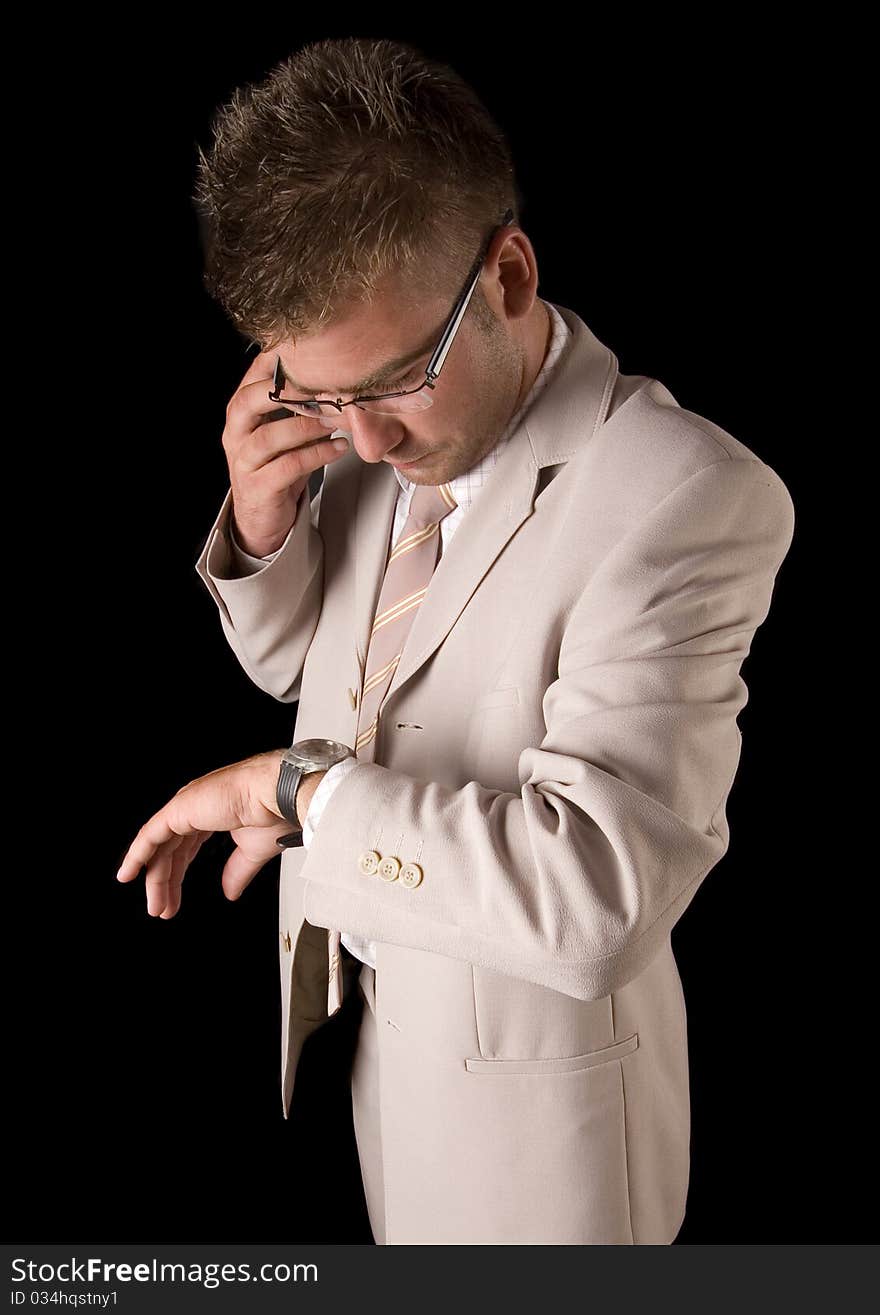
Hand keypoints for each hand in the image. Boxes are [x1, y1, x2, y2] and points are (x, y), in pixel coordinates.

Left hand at [116, 748, 296, 917]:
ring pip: (159, 847)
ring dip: (155, 878)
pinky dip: (137, 855)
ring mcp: (186, 807)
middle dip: (166, 882)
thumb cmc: (273, 812)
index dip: (178, 874)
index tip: (174, 899)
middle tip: (162, 908)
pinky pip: (150, 835)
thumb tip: (230, 891)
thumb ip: (237, 871)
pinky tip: (129, 873)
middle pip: (171, 850)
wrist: (278, 796)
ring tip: (155, 906)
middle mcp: (196, 807)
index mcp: (214, 812)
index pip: (186, 847)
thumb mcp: (252, 851)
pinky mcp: (178, 810)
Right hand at [223, 348, 349, 556]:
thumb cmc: (277, 467)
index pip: (252, 378)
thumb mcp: (286, 431)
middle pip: (248, 402)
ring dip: (305, 425)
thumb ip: (299, 406)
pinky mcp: (258, 487)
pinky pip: (287, 466)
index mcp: (240, 414)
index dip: (277, 364)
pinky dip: (316, 455)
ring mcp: (243, 462)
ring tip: (336, 420)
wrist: (263, 517)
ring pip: (268, 437)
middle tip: (321, 386)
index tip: (310, 353)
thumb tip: (334, 376)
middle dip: (285, 391)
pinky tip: (338, 448)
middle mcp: (235, 434)